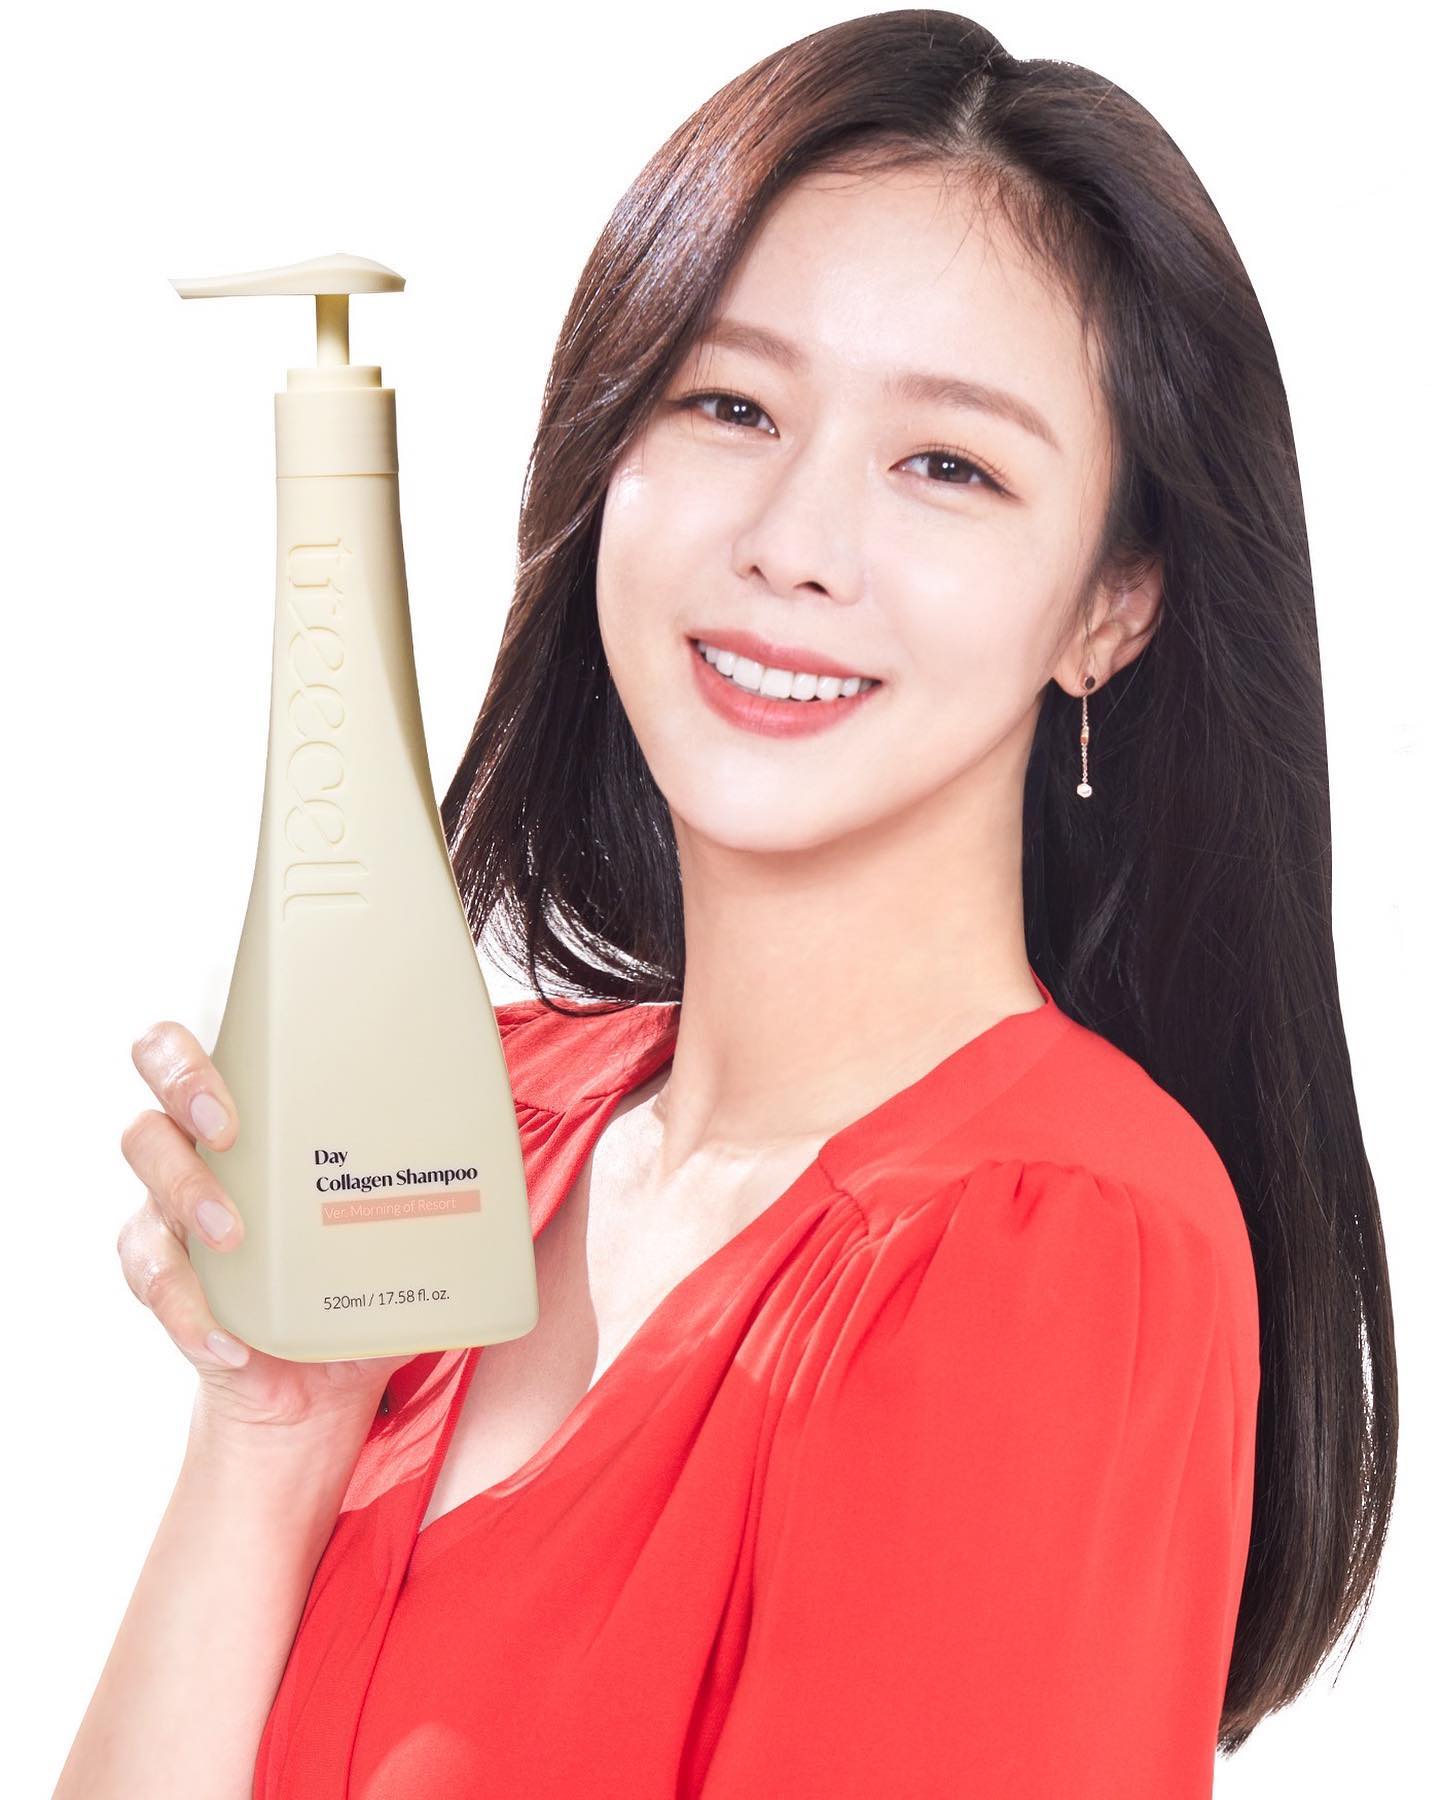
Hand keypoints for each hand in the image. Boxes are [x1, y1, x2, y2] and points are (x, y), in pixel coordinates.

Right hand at [118, 1021, 414, 1437]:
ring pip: (145, 1191)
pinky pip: (156, 1288)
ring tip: (234, 1236)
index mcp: (252, 1120)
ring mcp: (177, 1226)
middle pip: (151, 1107)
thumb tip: (506, 1131)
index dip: (185, 1058)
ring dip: (186, 1201)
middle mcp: (200, 1161)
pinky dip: (191, 1314)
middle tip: (231, 1131)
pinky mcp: (178, 1292)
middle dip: (180, 1101)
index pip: (185, 1058)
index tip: (237, 1083)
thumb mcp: (399, 1203)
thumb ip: (434, 1161)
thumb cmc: (365, 1263)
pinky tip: (233, 1339)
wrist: (328, 1376)